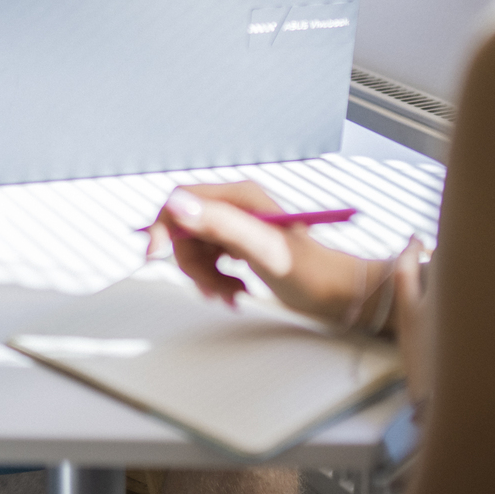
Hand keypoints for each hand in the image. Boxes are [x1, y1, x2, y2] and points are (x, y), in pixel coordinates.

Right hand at [149, 181, 376, 326]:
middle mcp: (237, 207)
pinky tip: (237, 293)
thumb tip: (176, 204)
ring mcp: (239, 227)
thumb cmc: (310, 272)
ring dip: (206, 278)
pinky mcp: (241, 247)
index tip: (155, 257)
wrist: (339, 294)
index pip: (182, 200)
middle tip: (214, 290)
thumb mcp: (264, 249)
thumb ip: (222, 225)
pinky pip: (210, 262)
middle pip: (186, 231)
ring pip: (196, 250)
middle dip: (192, 265)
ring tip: (232, 296)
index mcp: (239, 197)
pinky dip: (216, 282)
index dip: (163, 227)